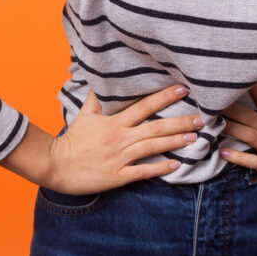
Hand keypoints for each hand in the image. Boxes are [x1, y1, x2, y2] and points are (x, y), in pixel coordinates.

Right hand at [44, 84, 202, 194]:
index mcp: (114, 122)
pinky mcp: (118, 176)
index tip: (183, 90)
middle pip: (155, 128)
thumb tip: (103, 79)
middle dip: (179, 122)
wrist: (55, 165)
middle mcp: (120, 138)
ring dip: (175, 142)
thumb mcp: (85, 114)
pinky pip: (143, 172)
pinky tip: (176, 165)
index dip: (164, 97)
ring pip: (153, 148)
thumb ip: (97, 98)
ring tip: (194, 138)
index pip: (144, 106)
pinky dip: (160, 169)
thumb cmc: (72, 140)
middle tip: (201, 119)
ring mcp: (120, 158)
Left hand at [219, 81, 256, 194]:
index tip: (233, 77)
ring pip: (247, 134)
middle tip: (208, 101)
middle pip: (248, 115)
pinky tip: (223, 152)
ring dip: (228, 128)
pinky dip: (238, 157)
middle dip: (228, 108)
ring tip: (208, 124)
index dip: (250, 86)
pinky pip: (252, 161)